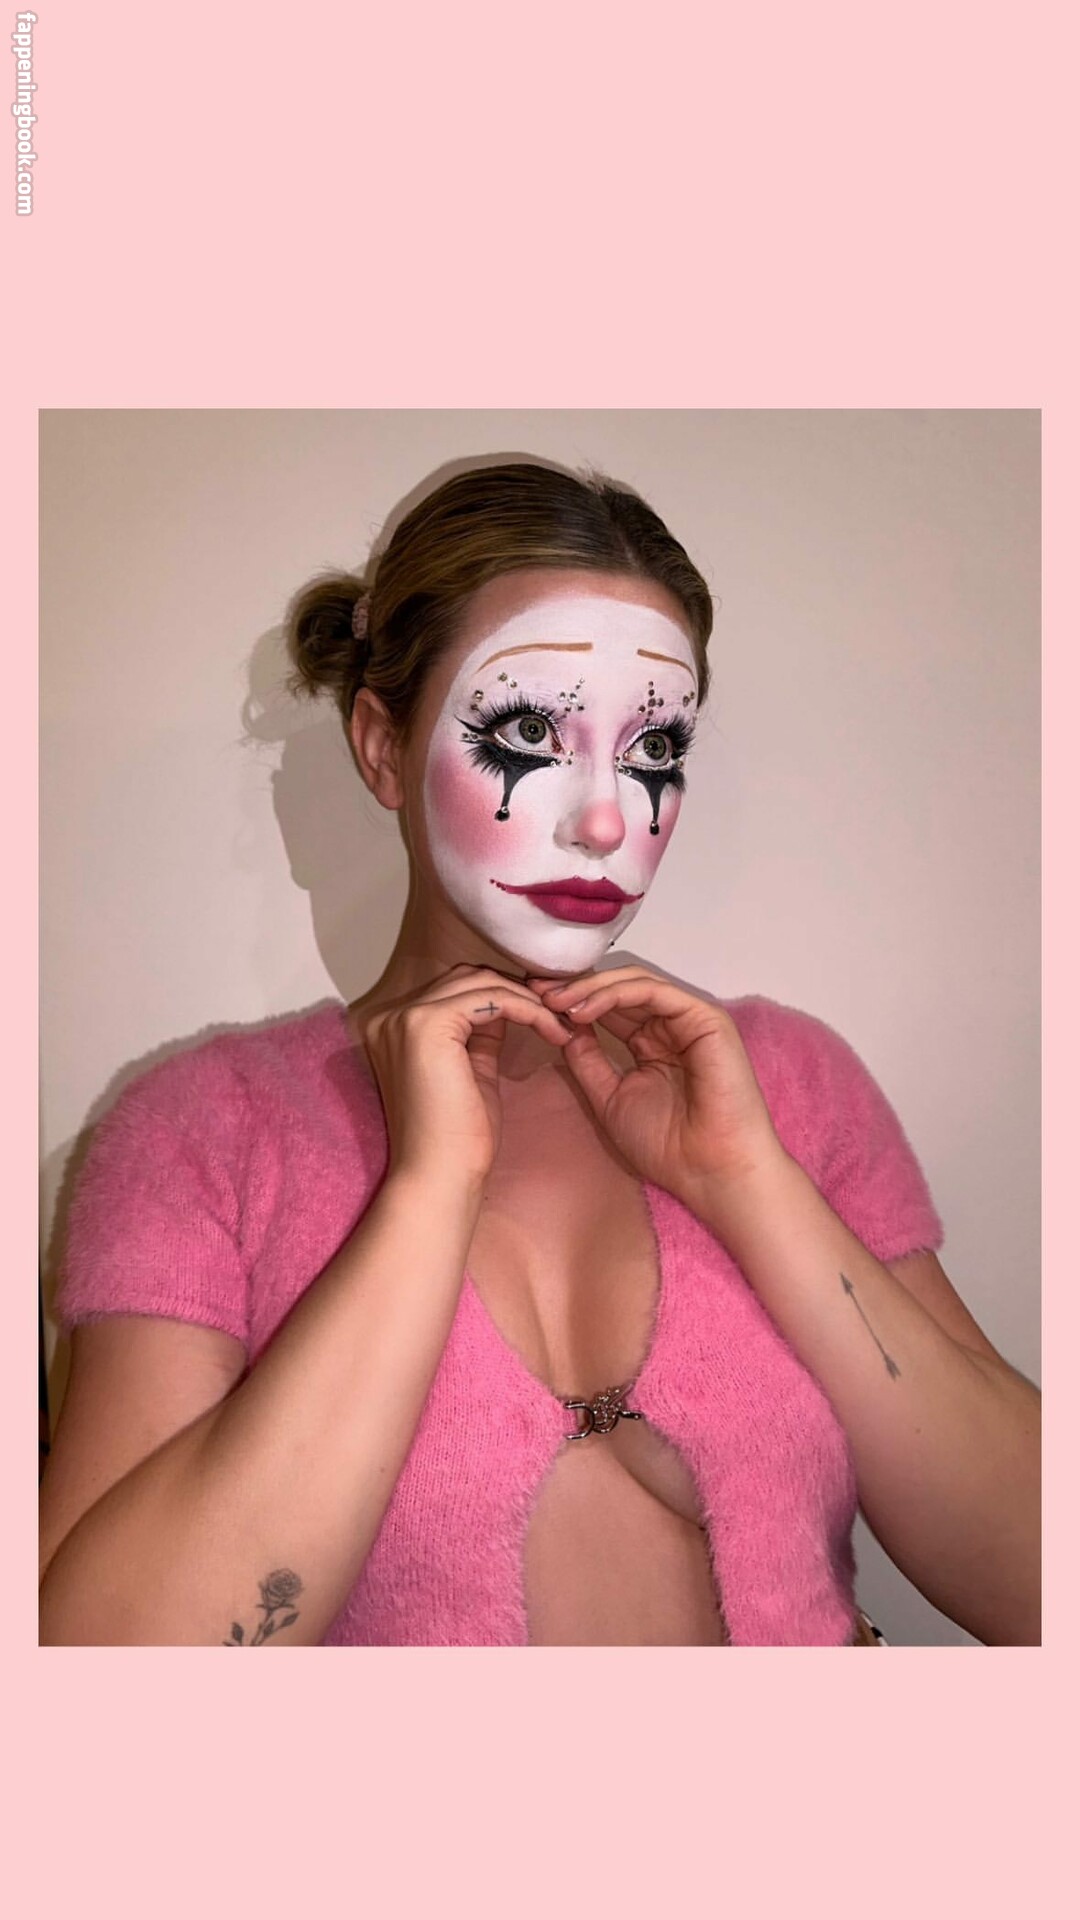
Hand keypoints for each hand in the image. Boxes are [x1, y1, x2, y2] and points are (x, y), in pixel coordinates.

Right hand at [360, 965, 571, 1187]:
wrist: (440, 1177)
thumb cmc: (457, 1139)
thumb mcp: (471, 1072)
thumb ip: (479, 1035)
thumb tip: (506, 1004)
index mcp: (392, 1028)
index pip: (455, 991)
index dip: (503, 997)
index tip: (544, 1016)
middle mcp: (388, 1017)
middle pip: (465, 978)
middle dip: (516, 991)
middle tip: (557, 1015)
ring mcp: (404, 1018)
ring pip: (479, 982)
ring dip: (526, 999)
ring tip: (560, 1025)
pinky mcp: (426, 1025)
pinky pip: (490, 998)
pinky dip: (527, 1009)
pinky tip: (552, 1030)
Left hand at [526, 965, 786, 1210]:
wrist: (710, 1171)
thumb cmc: (667, 1146)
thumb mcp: (610, 1098)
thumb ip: (588, 1061)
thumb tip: (561, 1027)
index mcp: (653, 1044)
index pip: (609, 1010)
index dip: (570, 1003)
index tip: (528, 1003)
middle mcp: (671, 1025)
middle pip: (618, 990)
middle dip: (574, 987)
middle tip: (532, 990)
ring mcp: (690, 1019)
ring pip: (634, 983)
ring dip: (589, 989)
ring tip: (552, 1000)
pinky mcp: (705, 1017)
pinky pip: (653, 992)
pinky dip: (615, 995)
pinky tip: (582, 1010)